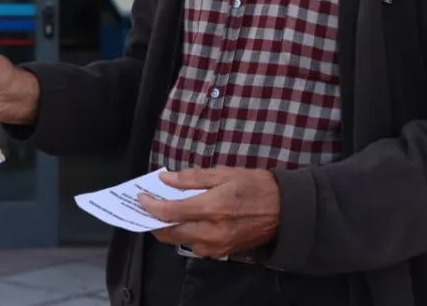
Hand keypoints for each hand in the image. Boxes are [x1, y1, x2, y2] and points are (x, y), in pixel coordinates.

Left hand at [137, 167, 280, 259]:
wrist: (284, 211)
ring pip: (181, 241)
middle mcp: (211, 232)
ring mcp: (216, 246)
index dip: (151, 205)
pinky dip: (185, 234)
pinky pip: (195, 246)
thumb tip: (166, 179)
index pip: (170, 211)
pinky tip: (185, 220)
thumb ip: (192, 178)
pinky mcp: (221, 253)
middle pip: (170, 232)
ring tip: (165, 212)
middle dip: (155, 221)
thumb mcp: (224, 173)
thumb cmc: (255, 186)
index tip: (142, 197)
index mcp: (212, 208)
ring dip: (169, 228)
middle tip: (148, 207)